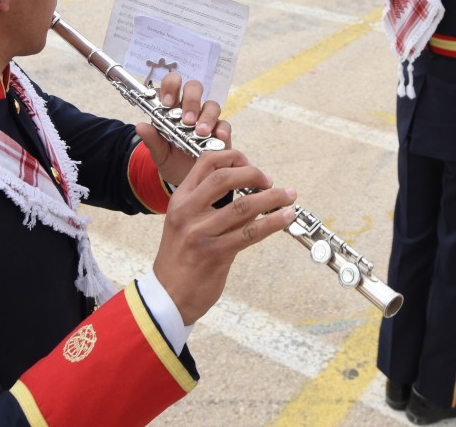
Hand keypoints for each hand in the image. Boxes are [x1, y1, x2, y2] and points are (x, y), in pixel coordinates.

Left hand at [136, 72, 229, 187]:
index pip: (171, 85)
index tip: (168, 103)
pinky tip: (217, 137)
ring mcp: (207, 119)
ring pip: (211, 105)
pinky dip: (222, 129)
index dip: (170, 87)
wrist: (187, 180)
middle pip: (194, 88)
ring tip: (200, 132)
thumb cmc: (172, 161)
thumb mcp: (159, 153)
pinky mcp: (220, 133)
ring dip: (206, 116)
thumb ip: (151, 140)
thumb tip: (140, 126)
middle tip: (187, 119)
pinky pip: (225, 124)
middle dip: (191, 99)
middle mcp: (191, 109)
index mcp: (172, 108)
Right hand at [152, 149, 296, 324]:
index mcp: (180, 199)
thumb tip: (250, 190)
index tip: (250, 163)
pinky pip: (250, 233)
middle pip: (224, 178)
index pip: (206, 163)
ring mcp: (200, 233)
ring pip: (243, 206)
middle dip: (253, 174)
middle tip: (270, 180)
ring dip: (272, 198)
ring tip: (289, 196)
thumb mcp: (186, 223)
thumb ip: (211, 205)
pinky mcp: (215, 254)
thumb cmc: (181, 259)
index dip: (232, 157)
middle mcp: (187, 212)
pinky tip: (285, 217)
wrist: (167, 296)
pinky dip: (272, 222)